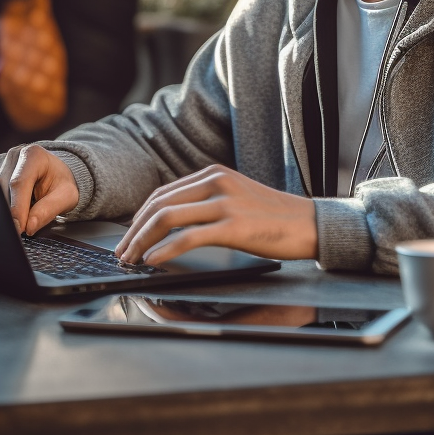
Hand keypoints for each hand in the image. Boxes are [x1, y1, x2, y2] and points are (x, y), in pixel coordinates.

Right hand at [0, 144, 79, 234]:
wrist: (57, 175)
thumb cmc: (61, 183)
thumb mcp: (67, 196)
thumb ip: (49, 210)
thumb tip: (30, 226)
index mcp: (34, 155)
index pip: (19, 183)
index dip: (17, 208)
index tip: (20, 228)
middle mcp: (15, 156)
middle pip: (4, 189)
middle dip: (11, 212)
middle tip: (21, 230)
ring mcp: (3, 163)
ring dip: (6, 211)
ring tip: (21, 220)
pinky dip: (4, 207)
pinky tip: (15, 212)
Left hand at [114, 165, 317, 265]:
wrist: (310, 223)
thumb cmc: (274, 216)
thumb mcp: (237, 197)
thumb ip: (207, 201)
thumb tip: (173, 219)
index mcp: (214, 174)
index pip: (164, 192)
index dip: (140, 215)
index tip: (129, 234)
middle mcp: (216, 183)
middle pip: (160, 204)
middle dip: (134, 229)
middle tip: (122, 250)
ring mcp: (225, 203)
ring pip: (167, 217)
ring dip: (143, 240)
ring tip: (132, 258)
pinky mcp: (233, 226)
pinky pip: (188, 237)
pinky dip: (165, 249)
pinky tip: (153, 260)